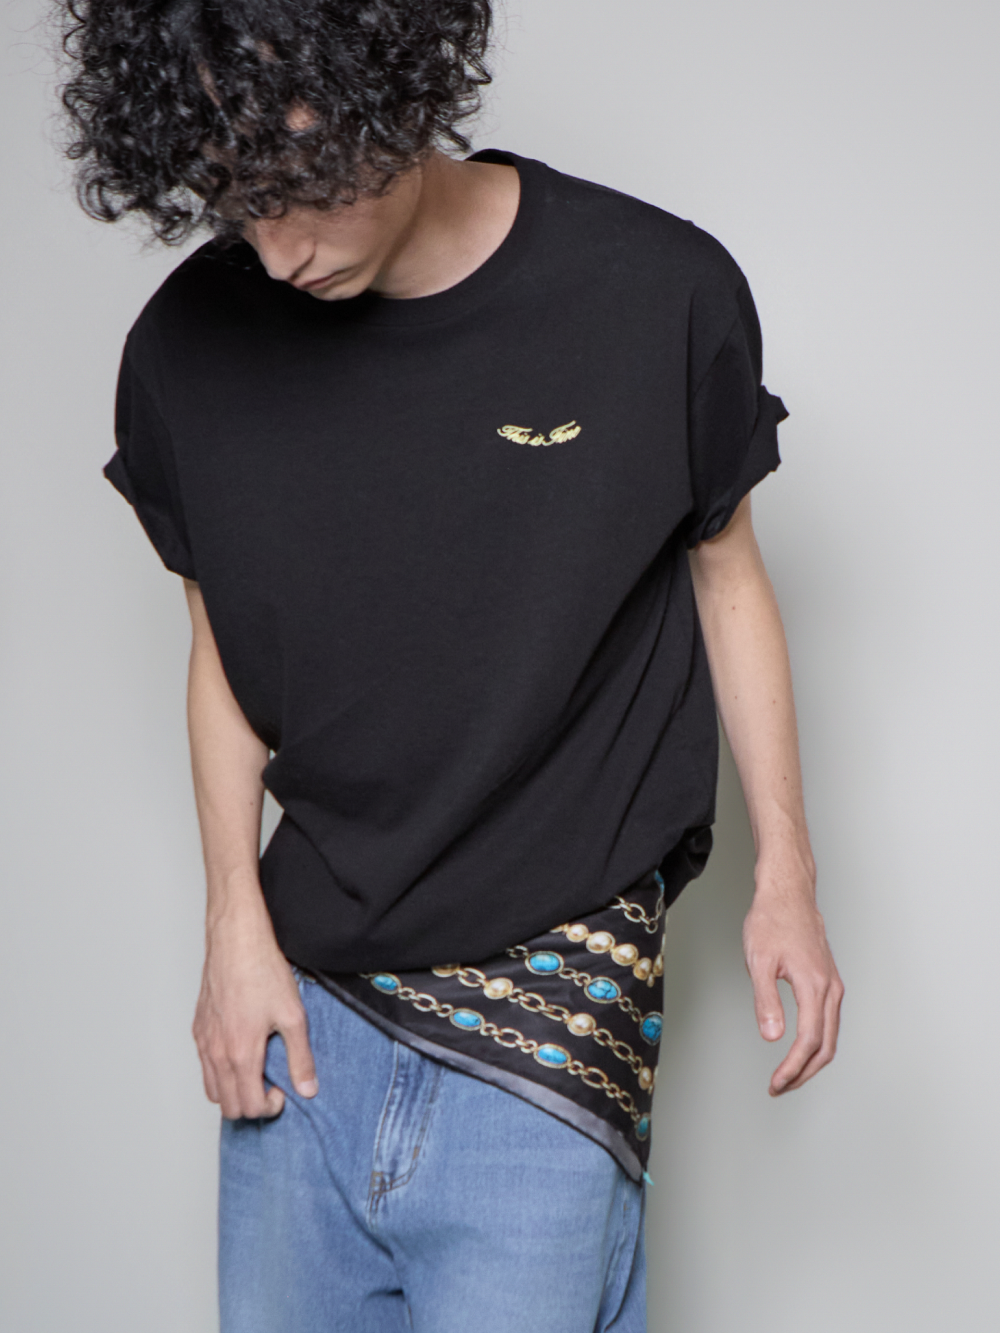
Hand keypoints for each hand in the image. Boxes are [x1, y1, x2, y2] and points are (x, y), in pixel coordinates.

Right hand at [192, 894, 317, 1118]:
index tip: (283, 1091)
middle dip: (251, 1105)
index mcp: (241, 1054)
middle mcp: (216, 1053)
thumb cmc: (263, 973)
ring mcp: (204, 1042)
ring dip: (233, 1091)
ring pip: (212, 1089)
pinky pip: (204, 1066)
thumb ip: (301, 1058)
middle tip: (271, 1085)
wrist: (237, 942)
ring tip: (257, 1071)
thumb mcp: (293, 1015)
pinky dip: (220, 1072)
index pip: (249, 1107)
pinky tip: (240, 1053)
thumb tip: (308, 1089)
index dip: (269, 1108)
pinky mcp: (198, 1029)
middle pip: (227, 1106)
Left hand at [743, 866, 843, 1095]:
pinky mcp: (830, 981)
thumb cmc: (772, 921)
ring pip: (831, 1036)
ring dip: (811, 1061)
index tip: (776, 1082)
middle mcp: (830, 989)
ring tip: (788, 1074)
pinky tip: (801, 1048)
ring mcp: (833, 985)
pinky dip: (817, 1042)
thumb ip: (766, 1001)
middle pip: (825, 1046)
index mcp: (814, 986)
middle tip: (780, 1087)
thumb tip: (772, 1037)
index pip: (808, 1041)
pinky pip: (829, 1021)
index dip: (792, 1067)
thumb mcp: (759, 961)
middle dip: (803, 1073)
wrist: (789, 894)